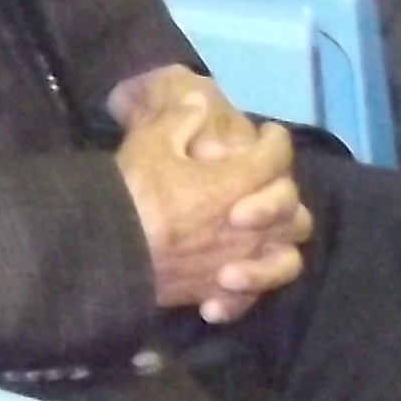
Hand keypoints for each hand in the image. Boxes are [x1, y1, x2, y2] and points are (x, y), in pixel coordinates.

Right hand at [107, 71, 306, 320]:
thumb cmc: (133, 189)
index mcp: (235, 185)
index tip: (268, 133)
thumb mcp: (152, 139)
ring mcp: (239, 264)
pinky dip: (249, 289)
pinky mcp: (220, 294)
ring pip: (287, 257)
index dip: (276, 141)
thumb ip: (182, 118)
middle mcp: (249, 228)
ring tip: (258, 232)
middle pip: (292, 209)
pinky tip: (230, 277)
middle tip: (259, 181)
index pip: (275, 158)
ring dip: (279, 241)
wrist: (109, 248)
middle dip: (280, 189)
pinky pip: (253, 297)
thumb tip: (201, 104)